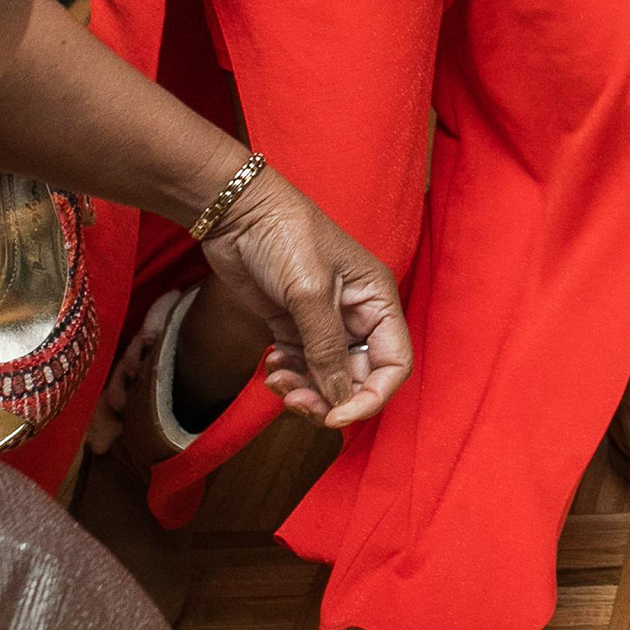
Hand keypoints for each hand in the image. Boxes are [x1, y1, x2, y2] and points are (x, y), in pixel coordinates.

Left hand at [196, 167, 412, 426]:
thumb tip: (338, 399)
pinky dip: (288, 376)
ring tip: (276, 380)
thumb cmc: (285, 236)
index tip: (336, 416)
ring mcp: (323, 322)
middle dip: (329, 398)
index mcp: (375, 301)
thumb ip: (326, 349)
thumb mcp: (309, 293)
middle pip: (358, 377)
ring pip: (326, 378)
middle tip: (296, 403)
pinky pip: (301, 366)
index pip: (393, 364)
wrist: (237, 212)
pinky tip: (270, 365)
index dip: (371, 396)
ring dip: (304, 390)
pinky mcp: (293, 325)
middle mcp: (355, 315)